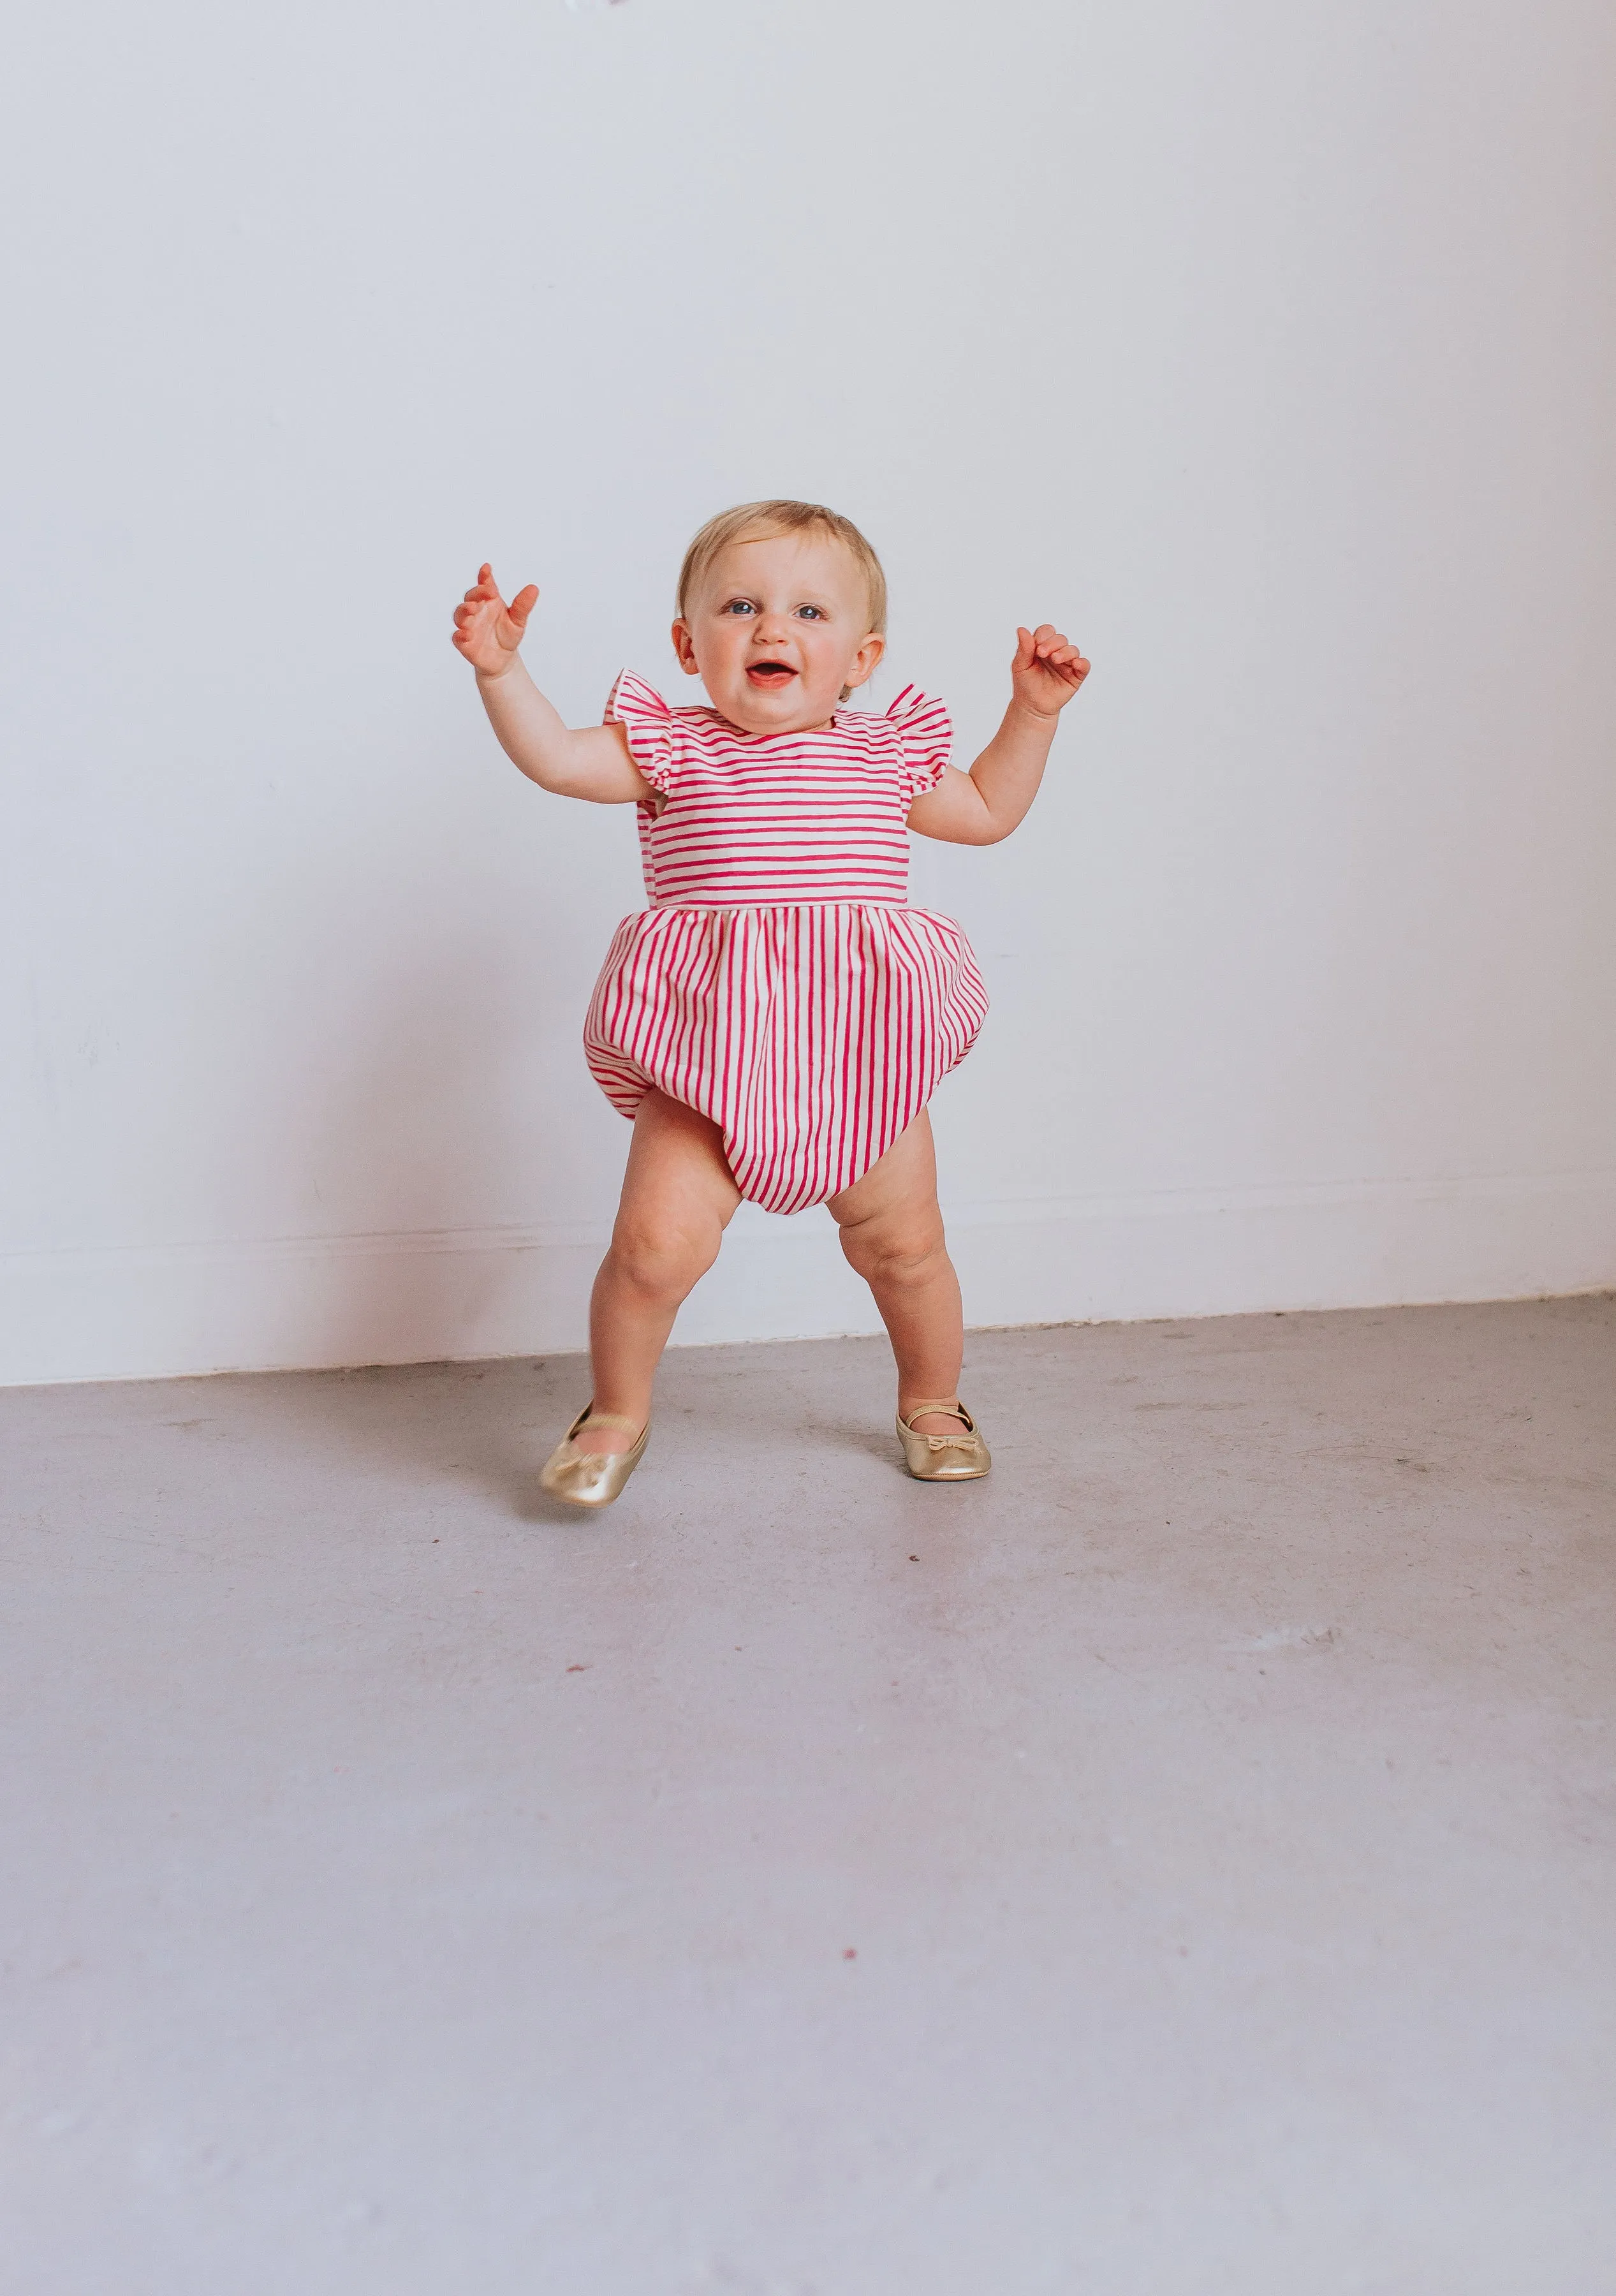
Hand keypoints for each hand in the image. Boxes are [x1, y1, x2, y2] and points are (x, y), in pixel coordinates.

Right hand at [452, 563, 539, 677]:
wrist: (504, 660)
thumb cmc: (508, 636)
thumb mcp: (518, 620)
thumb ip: (523, 605)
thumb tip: (534, 588)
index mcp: (489, 601)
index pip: (485, 585)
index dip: (484, 576)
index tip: (487, 569)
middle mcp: (476, 610)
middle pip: (470, 597)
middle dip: (476, 593)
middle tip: (487, 592)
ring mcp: (468, 625)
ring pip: (460, 614)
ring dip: (465, 610)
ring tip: (473, 609)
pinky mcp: (464, 642)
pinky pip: (457, 637)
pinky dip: (460, 634)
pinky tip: (467, 634)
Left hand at [1010, 623, 1089, 716]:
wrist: (1032, 706)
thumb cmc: (1026, 684)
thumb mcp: (1020, 665)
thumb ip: (1023, 648)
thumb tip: (1021, 629)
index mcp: (1042, 646)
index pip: (1047, 632)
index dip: (1043, 636)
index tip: (1036, 648)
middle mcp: (1056, 652)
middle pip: (1060, 638)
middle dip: (1052, 643)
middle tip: (1042, 653)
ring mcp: (1067, 663)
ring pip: (1073, 650)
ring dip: (1065, 652)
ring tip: (1055, 659)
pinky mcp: (1076, 675)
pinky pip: (1084, 665)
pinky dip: (1082, 663)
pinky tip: (1075, 664)